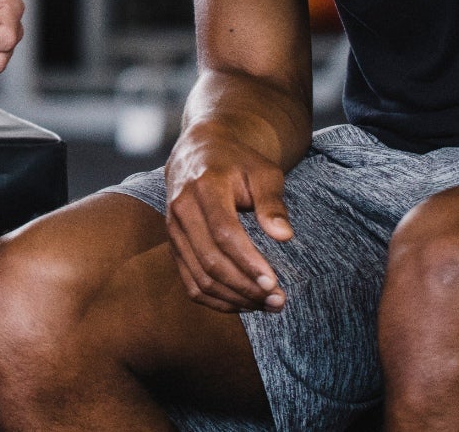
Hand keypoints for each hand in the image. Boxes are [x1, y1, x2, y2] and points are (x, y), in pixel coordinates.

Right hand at [164, 122, 293, 314]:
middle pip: (211, 261)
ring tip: (267, 305)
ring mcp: (174, 229)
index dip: (248, 262)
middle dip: (246, 287)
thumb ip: (272, 202)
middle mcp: (182, 208)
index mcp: (204, 186)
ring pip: (201, 278)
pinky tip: (243, 303)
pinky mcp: (174, 245)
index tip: (274, 284)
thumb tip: (284, 236)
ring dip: (235, 298)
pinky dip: (217, 301)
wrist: (198, 153)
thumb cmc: (237, 163)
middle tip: (278, 301)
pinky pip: (191, 283)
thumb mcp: (262, 171)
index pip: (224, 232)